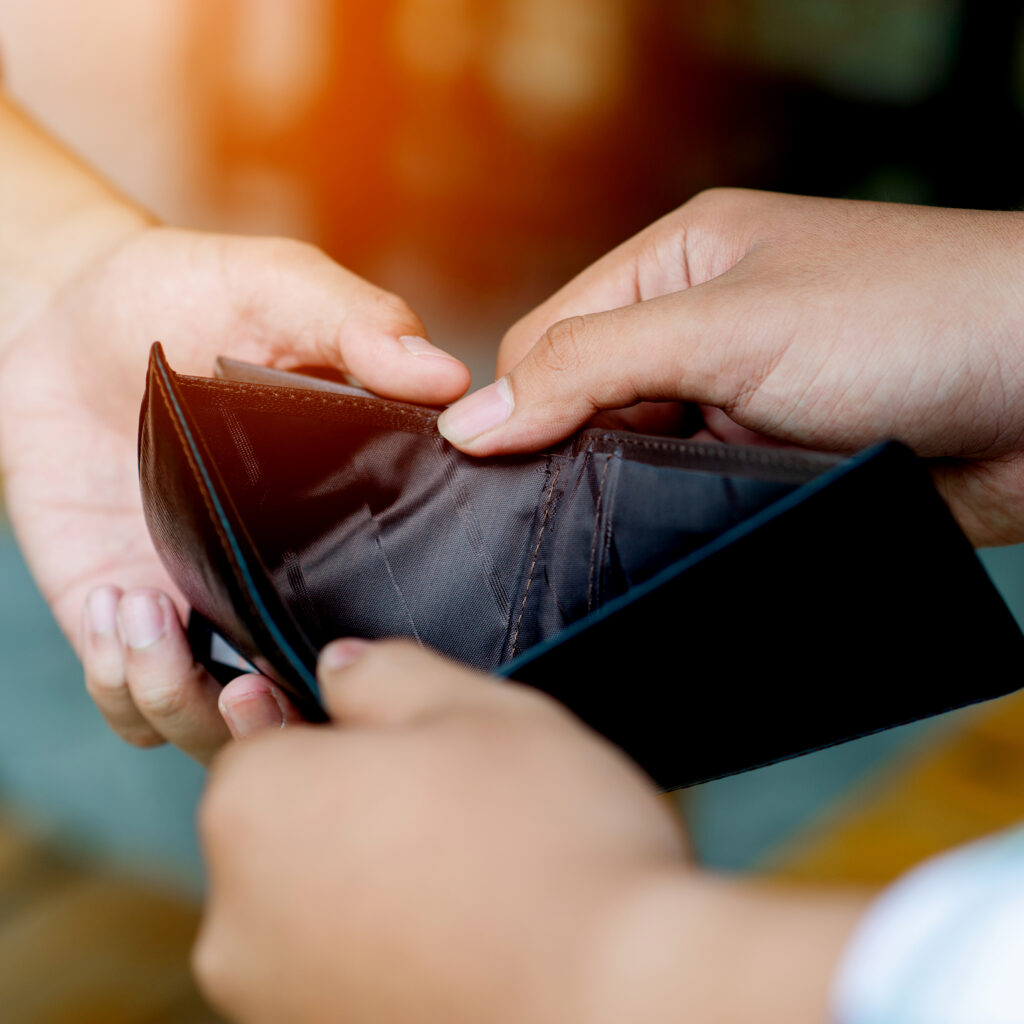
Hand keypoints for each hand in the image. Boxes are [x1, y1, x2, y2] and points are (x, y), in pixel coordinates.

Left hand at [0, 224, 469, 762]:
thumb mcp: (282, 289)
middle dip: (274, 726)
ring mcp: (204, 605)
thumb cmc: (184, 294)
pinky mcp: (123, 614)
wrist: (61, 312)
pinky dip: (124, 686)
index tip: (353, 656)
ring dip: (182, 704)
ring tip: (150, 615)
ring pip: (217, 730)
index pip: (390, 623)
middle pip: (304, 708)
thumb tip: (449, 376)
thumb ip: (362, 327)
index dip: (380, 670)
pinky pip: (132, 707)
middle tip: (247, 684)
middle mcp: (281, 580)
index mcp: (342, 520)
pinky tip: (116, 605)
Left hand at [195, 640, 865, 1023]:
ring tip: (474, 874)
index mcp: (255, 808)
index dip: (334, 729)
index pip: (260, 743)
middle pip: (286, 831)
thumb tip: (338, 669)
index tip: (396, 737)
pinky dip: (391, 952)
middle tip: (450, 801)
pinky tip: (472, 937)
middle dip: (351, 806)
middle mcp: (238, 922)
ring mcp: (277, 1006)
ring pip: (317, 909)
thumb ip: (382, 672)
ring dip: (373, 883)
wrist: (624, 1003)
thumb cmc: (549, 845)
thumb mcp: (474, 706)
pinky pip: (345, 974)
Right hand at [438, 189, 1023, 544]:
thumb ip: (592, 367)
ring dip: (628, 501)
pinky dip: (676, 528)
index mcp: (674, 268)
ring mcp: (736, 405)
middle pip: (586, 405)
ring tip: (617, 540)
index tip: (486, 475)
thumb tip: (473, 423)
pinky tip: (669, 553)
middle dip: (569, 461)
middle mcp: (698, 333)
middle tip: (549, 525)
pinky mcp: (771, 469)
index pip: (550, 339)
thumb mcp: (729, 327)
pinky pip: (690, 504)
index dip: (515, 406)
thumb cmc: (909, 318)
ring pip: (634, 465)